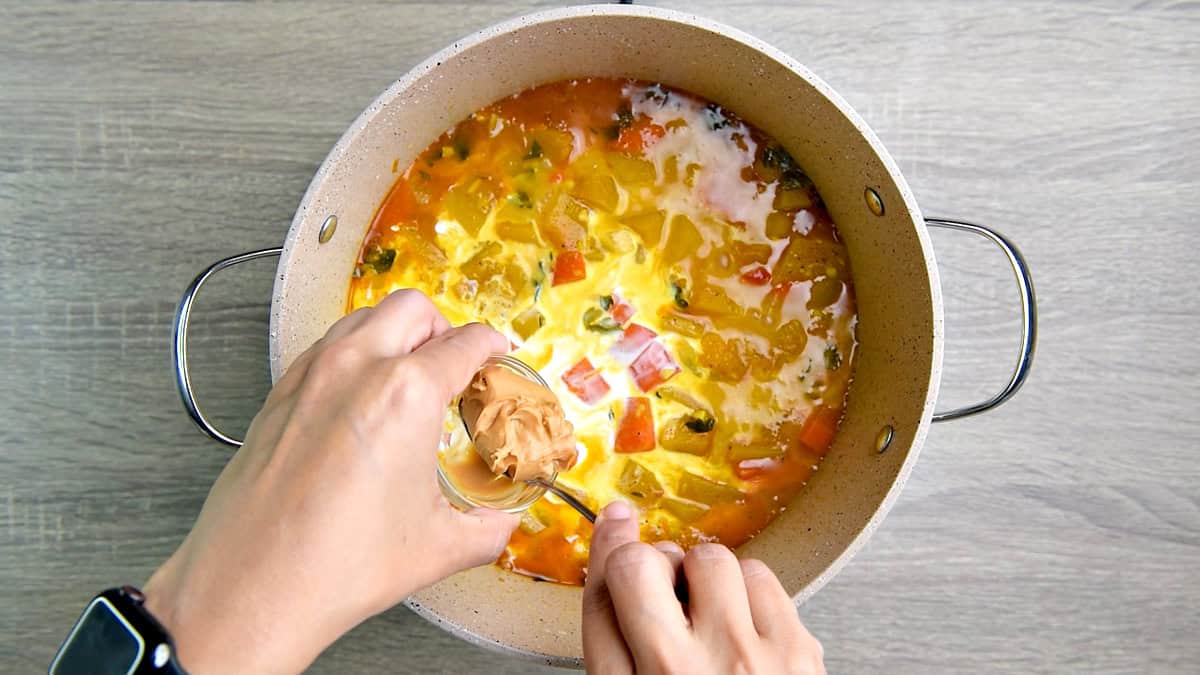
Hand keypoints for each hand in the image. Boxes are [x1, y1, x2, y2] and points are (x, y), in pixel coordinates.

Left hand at [144, 290, 518, 673]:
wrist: (253, 587)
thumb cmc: (337, 565)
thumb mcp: (439, 548)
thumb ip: (487, 529)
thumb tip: (502, 524)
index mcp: (406, 393)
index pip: (464, 344)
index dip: (492, 346)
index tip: (497, 355)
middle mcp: (356, 368)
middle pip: (412, 309)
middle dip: (442, 328)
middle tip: (455, 363)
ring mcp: (310, 377)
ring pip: (362, 318)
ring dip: (394, 334)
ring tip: (408, 374)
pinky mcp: (277, 396)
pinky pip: (324, 349)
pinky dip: (352, 356)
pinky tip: (360, 399)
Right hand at [582, 502, 824, 674]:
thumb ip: (617, 645)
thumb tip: (616, 558)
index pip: (599, 600)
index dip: (605, 550)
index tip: (614, 526)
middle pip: (644, 566)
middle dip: (650, 563)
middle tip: (666, 588)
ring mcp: (747, 659)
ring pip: (711, 561)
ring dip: (707, 577)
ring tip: (713, 615)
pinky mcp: (798, 652)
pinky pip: (763, 577)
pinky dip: (751, 591)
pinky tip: (748, 626)